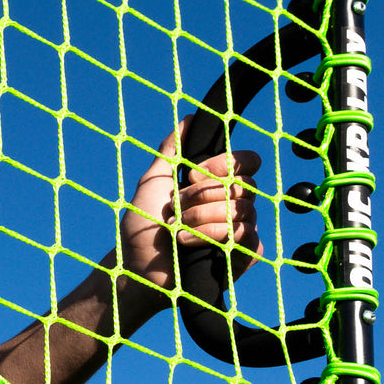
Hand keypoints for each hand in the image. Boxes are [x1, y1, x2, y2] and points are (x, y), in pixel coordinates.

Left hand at [119, 118, 261, 305]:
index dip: (225, 164)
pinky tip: (187, 243)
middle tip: (177, 207)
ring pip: (243, 210)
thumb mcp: (154, 179)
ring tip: (176, 228)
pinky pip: (247, 236)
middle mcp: (233, 204)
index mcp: (217, 184)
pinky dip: (212, 236)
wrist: (136, 264)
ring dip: (202, 217)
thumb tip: (190, 118)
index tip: (193, 174)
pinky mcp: (243, 256)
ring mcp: (240, 230)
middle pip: (246, 185)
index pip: (246, 161)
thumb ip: (172, 149)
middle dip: (204, 195)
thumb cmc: (142, 223)